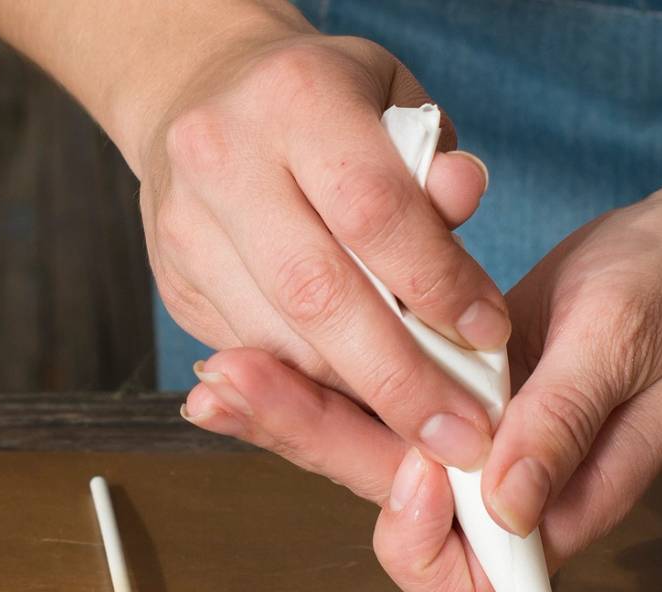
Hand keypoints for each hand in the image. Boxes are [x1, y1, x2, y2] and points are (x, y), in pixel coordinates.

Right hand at [135, 30, 509, 469]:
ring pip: (278, 342)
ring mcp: (186, 226)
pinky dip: (312, 388)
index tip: (488, 336)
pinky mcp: (173, 281)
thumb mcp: (389, 101)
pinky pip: (252, 355)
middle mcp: (225, 159)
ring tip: (422, 426)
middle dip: (397, 375)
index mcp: (294, 97)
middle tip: (458, 429)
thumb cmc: (320, 102)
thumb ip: (430, 162)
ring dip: (356, 397)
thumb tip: (464, 195)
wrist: (197, 91)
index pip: (373, 210)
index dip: (436, 283)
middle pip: (317, 293)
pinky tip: (361, 406)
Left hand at [183, 191, 661, 591]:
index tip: (420, 463)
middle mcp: (499, 494)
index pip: (470, 582)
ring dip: (293, 415)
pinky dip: (316, 375)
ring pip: (364, 454)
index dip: (426, 541)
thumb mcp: (625, 344)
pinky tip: (256, 345)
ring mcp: (468, 448)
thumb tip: (506, 505)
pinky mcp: (446, 396)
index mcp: (556, 506)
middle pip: (389, 511)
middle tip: (234, 392)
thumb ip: (565, 424)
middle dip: (310, 448)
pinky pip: (371, 400)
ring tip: (220, 373)